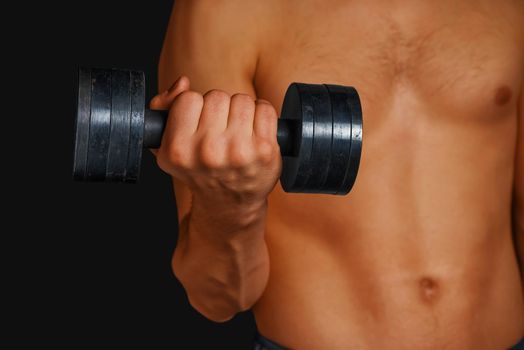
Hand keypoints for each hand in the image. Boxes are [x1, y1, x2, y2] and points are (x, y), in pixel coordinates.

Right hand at [150, 77, 281, 206]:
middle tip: (220, 129)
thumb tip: (183, 82)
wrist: (229, 202)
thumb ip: (164, 108)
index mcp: (179, 150)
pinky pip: (265, 109)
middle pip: (217, 96)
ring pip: (242, 100)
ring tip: (238, 130)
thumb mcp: (167, 146)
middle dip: (219, 108)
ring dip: (241, 110)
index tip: (199, 123)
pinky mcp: (265, 151)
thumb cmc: (198, 169)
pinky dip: (262, 114)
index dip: (195, 107)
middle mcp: (208, 152)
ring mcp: (239, 152)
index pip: (188, 98)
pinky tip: (255, 131)